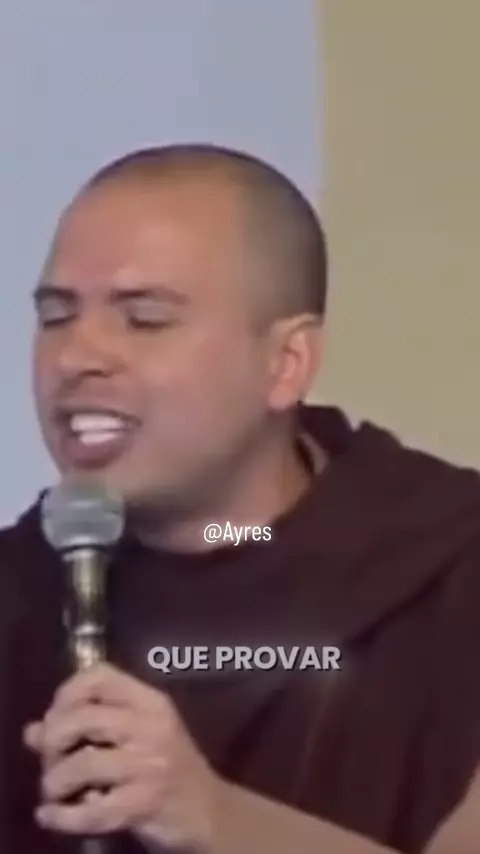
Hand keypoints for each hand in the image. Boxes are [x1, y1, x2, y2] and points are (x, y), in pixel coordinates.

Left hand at [24, 662, 216, 850]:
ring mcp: (149, 765)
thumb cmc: (169, 767)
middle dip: (53, 741)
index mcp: (150, 701)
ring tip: (52, 792)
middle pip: (82, 718)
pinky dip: (61, 817)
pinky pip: (90, 811)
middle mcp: (151, 726)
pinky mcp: (145, 803)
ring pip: (81, 764)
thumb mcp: (136, 738)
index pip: (99, 676)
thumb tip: (32, 731)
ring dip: (54, 782)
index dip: (67, 693)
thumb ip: (85, 730)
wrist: (210, 811)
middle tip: (50, 759)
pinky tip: (50, 816)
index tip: (55, 717)